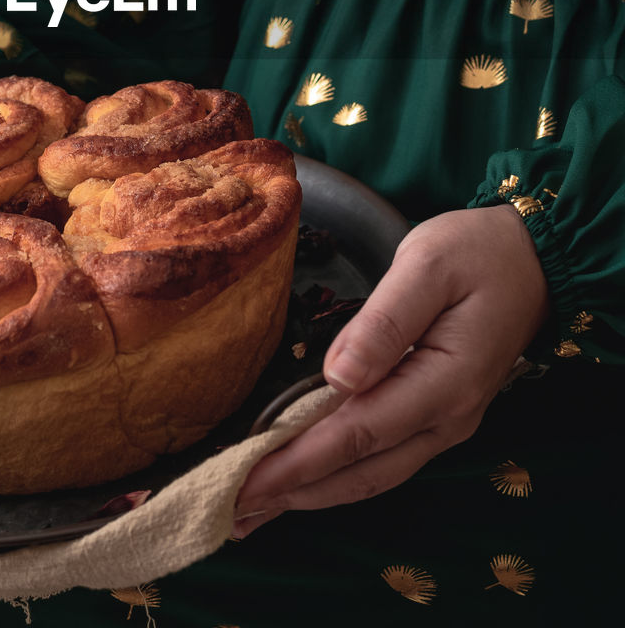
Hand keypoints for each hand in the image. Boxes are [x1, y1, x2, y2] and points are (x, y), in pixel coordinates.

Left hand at [233, 205, 549, 535]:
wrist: (530, 260)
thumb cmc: (476, 253)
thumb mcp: (427, 265)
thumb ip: (385, 320)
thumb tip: (338, 375)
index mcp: (444, 382)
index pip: (357, 434)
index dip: (299, 461)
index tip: (247, 479)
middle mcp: (446, 418)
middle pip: (361, 471)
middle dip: (294, 493)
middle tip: (231, 509)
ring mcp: (444, 423)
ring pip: (372, 475)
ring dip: (312, 494)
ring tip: (254, 509)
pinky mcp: (435, 416)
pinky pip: (381, 458)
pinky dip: (337, 475)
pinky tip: (302, 480)